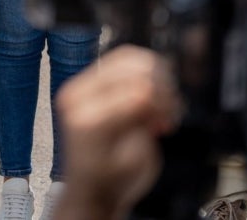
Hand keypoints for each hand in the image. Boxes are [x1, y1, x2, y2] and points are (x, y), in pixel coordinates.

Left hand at [55, 46, 182, 219]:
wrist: (88, 190)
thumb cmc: (111, 182)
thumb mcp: (136, 161)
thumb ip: (143, 123)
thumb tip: (154, 93)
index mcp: (89, 118)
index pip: (139, 89)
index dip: (163, 103)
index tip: (167, 121)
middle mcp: (78, 96)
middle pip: (135, 66)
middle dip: (161, 87)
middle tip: (166, 113)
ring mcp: (80, 87)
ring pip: (128, 57)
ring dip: (154, 77)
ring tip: (159, 104)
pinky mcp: (88, 83)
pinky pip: (120, 62)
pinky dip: (144, 75)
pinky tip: (149, 100)